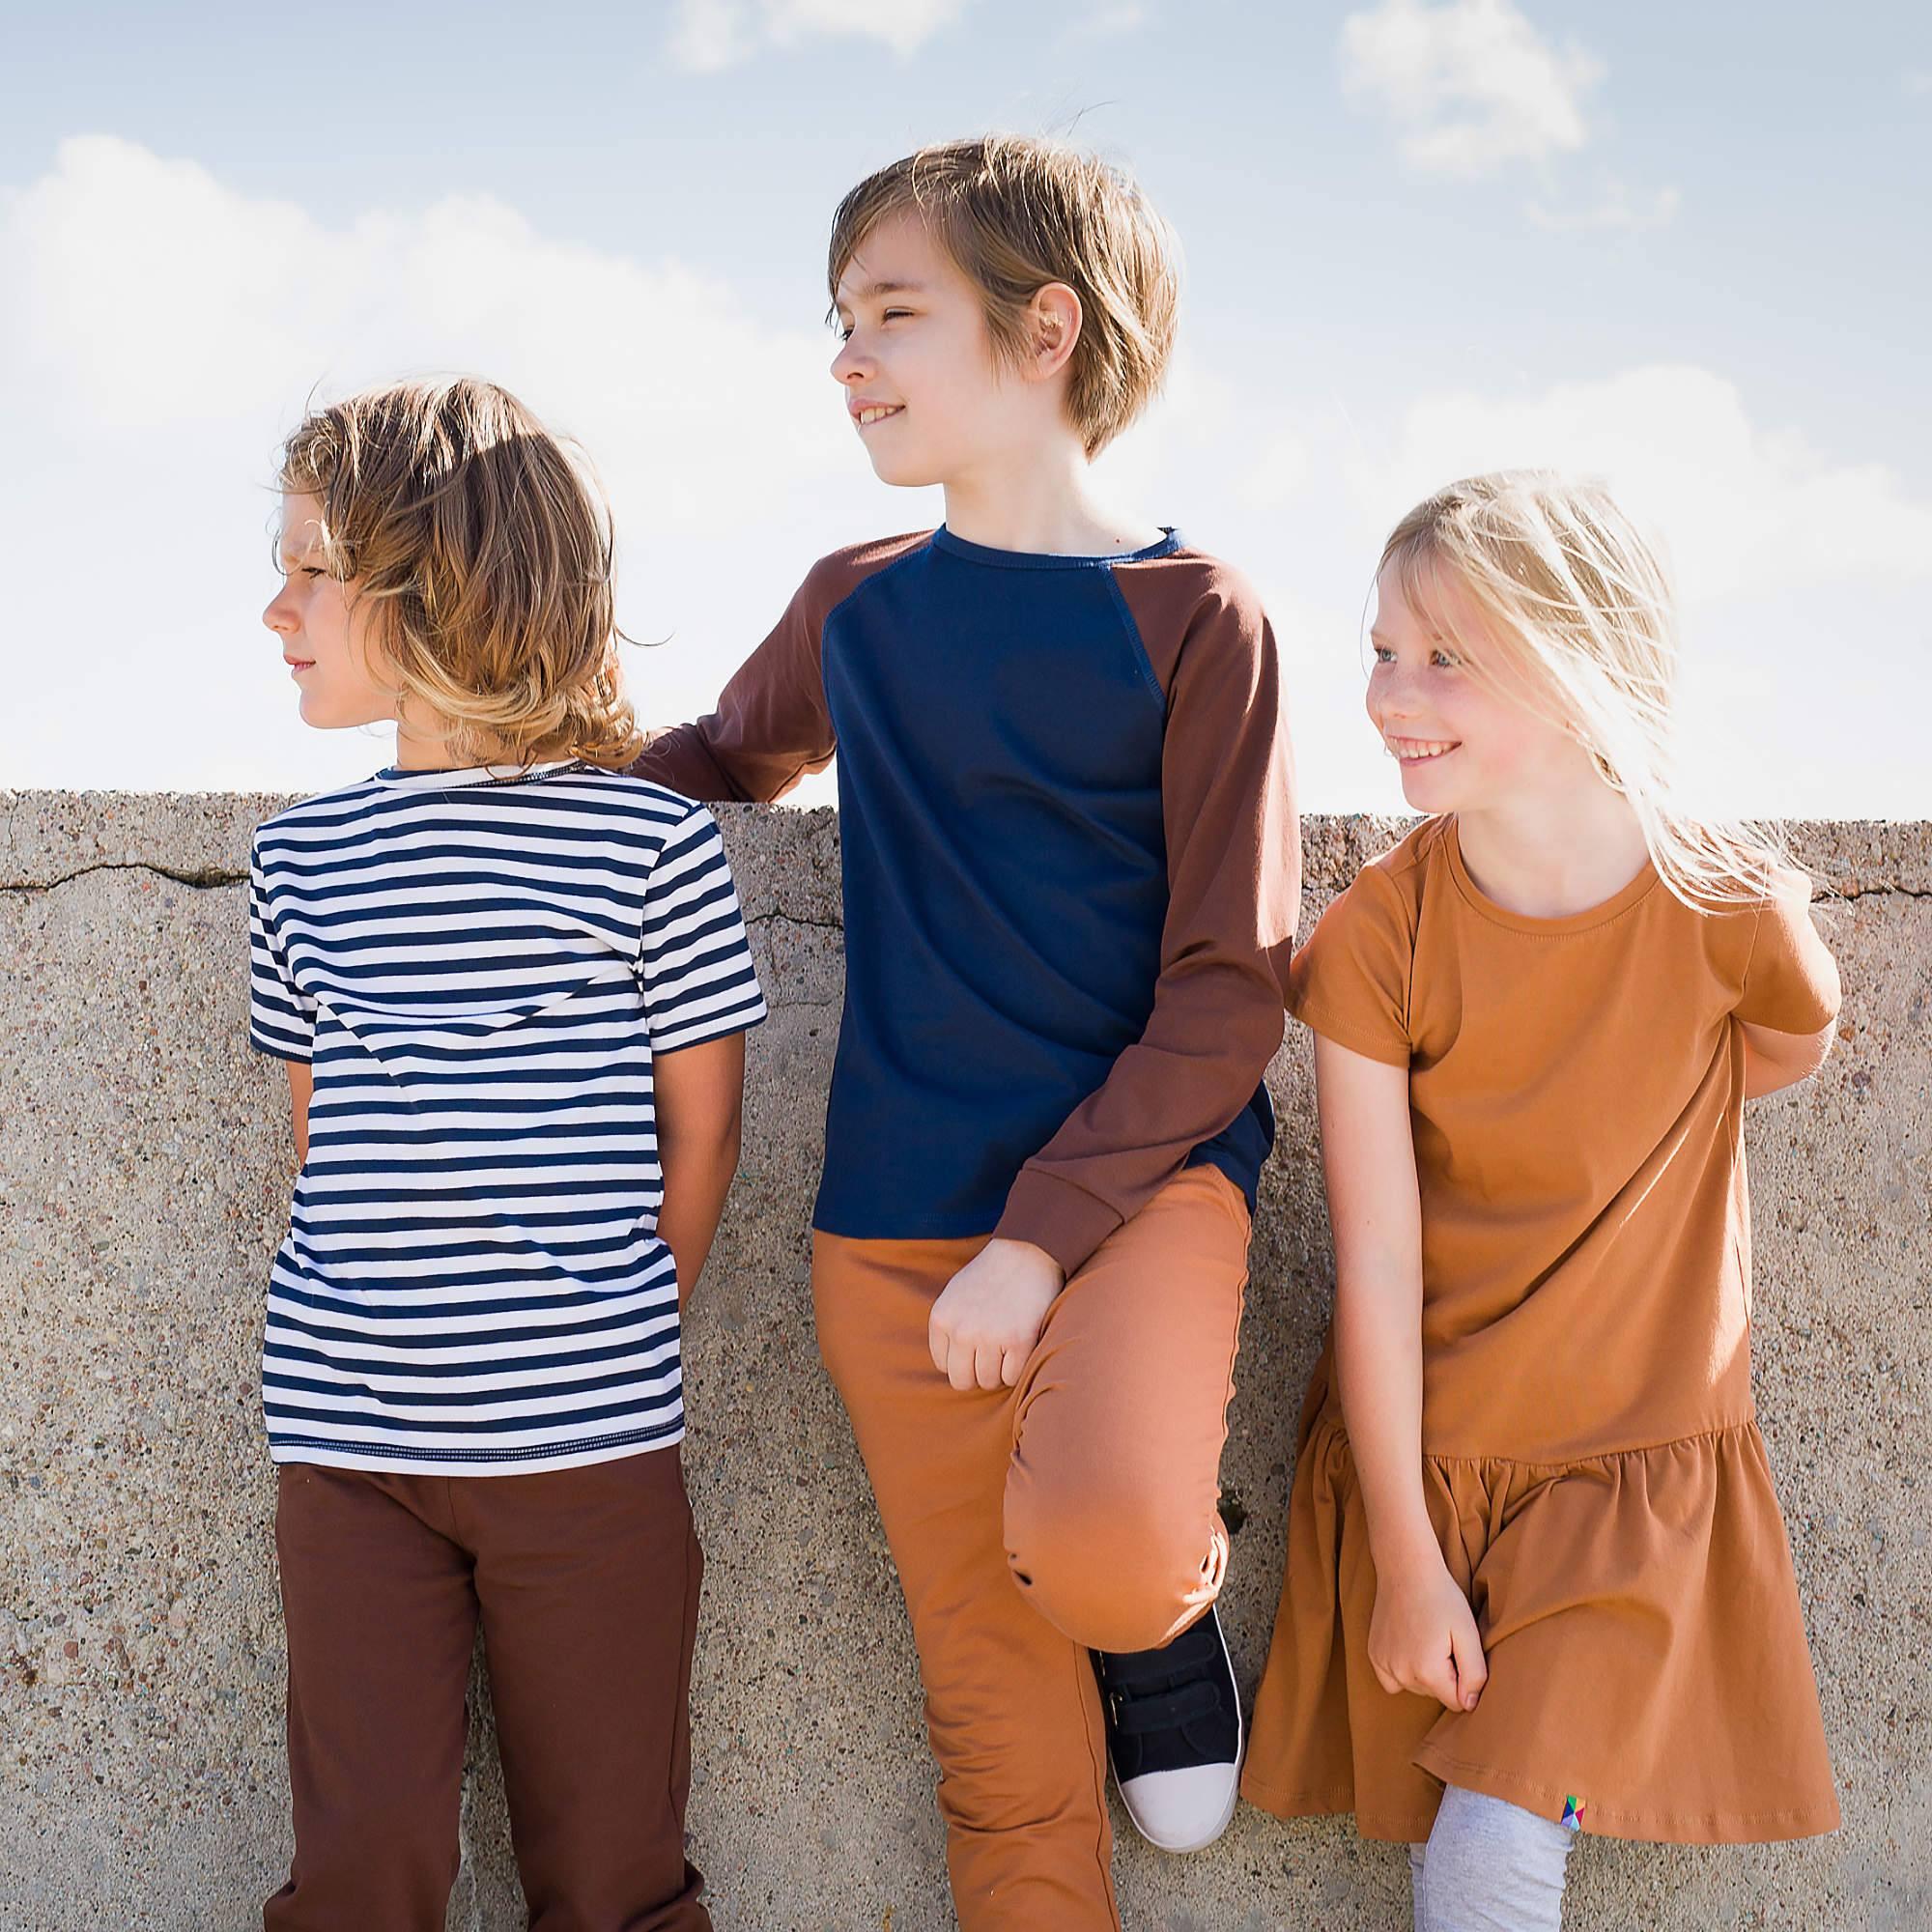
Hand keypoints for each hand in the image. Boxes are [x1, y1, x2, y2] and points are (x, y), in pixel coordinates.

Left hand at [928, 1240, 1064, 1391]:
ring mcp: (990, 1337)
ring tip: (1008, 1343)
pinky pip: (1013, 1377)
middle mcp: (962, 1330)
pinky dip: (1019, 1367)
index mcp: (942, 1318)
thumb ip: (948, 1327)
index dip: (962, 1359)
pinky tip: (1022, 1344)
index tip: (976, 1345)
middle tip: (993, 1353)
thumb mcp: (955, 1294)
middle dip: (978, 1372)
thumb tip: (950, 1366)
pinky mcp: (1020, 1341)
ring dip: (1000, 1369)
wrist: (1027, 1251)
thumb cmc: (992, 1275)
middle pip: (962, 1380)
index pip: (943, 1365)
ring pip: (989, 1381)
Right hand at [1367, 1553, 1487, 1711]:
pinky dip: (1402, 1670)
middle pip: (1435, 1694)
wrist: (1406, 1568)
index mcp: (1428, 1671)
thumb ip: (1475, 1675)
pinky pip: (1391, 1680)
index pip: (1457, 1701)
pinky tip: (1408, 1645)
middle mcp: (1402, 1673)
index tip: (1460, 1652)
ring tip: (1426, 1638)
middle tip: (1444, 1639)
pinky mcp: (1374, 1655)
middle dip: (1444, 1675)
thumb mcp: (1469, 1633)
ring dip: (1424, 1672)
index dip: (1465, 1679)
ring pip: (1414, 1687)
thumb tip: (1469, 1705)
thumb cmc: (1442, 1598)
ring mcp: (1383, 1664)